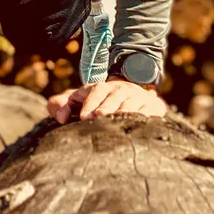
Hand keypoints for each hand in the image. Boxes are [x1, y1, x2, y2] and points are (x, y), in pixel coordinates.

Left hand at [47, 79, 165, 123]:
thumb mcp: (78, 101)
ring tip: (116, 122)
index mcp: (101, 88)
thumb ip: (61, 105)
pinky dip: (143, 117)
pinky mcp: (152, 107)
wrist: (133, 97)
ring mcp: (137, 97)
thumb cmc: (98, 104)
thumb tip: (61, 117)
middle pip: (113, 97)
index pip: (95, 92)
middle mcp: (120, 90)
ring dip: (123, 112)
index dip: (89, 103)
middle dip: (106, 107)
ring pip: (130, 104)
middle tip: (99, 117)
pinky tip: (137, 125)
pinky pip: (149, 111)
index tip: (83, 116)